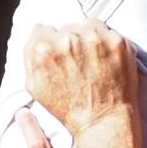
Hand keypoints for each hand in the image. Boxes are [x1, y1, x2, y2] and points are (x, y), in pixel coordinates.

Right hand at [24, 19, 144, 146]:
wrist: (102, 122)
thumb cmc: (68, 108)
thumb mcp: (35, 86)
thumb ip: (30, 55)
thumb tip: (37, 32)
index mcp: (43, 49)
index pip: (44, 29)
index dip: (51, 42)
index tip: (60, 54)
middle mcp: (68, 40)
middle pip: (67, 27)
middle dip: (71, 40)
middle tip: (78, 61)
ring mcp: (94, 39)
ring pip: (88, 25)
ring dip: (90, 37)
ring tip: (93, 59)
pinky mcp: (116, 42)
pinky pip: (108, 30)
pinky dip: (108, 42)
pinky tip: (106, 58)